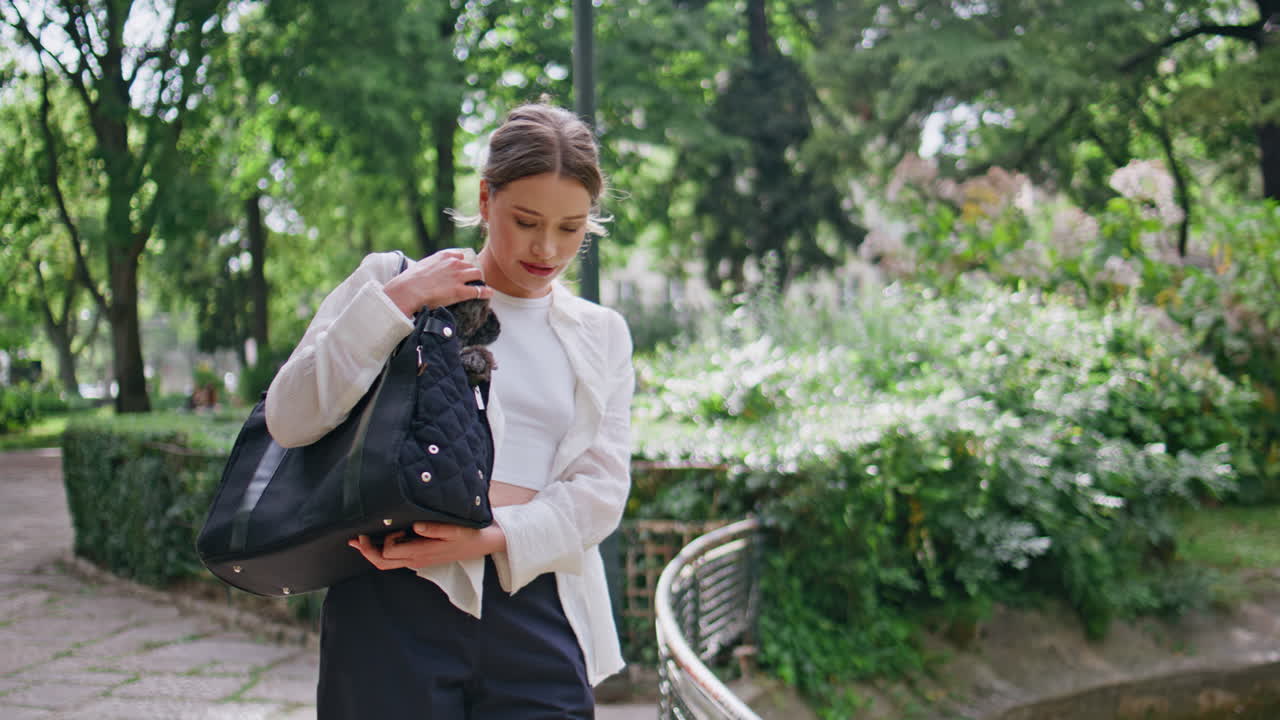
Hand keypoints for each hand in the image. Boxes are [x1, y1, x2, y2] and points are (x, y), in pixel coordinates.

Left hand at [348, 522, 506, 570]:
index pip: (387, 552)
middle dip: (366, 551)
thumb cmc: (469, 534)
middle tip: (355, 537)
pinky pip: (395, 559)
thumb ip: (435, 529)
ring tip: (360, 539)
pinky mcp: (420, 557)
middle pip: (381, 562)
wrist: (484, 544)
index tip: (382, 527)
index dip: (380, 541)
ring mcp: (417, 561)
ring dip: (372, 552)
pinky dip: (382, 551)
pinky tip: (378, 540)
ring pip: (386, 563)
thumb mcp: (455, 529)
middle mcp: (415, 560)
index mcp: (420, 553)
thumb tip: (415, 526)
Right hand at [382, 250, 493, 316]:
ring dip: (478, 280)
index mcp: (444, 256)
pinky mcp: (460, 291)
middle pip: (471, 265)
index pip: (460, 256)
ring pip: (477, 274)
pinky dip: (486, 292)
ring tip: (479, 286)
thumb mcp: (422, 265)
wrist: (408, 290)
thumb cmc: (411, 280)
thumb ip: (432, 265)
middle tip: (471, 281)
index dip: (462, 264)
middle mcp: (454, 264)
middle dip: (471, 273)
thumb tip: (431, 270)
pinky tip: (489, 293)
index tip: (463, 269)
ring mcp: (458, 277)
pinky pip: (478, 290)